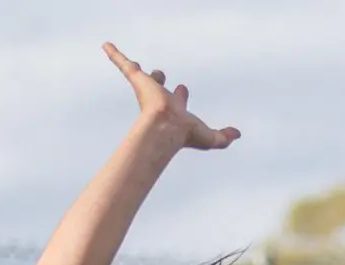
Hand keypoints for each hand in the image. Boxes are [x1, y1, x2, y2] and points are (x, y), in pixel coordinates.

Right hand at [104, 43, 239, 151]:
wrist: (165, 126)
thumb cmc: (185, 134)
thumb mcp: (210, 138)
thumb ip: (224, 137)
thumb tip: (238, 135)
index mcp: (174, 109)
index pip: (177, 99)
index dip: (180, 95)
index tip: (183, 89)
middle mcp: (160, 98)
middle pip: (159, 86)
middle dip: (159, 81)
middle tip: (161, 75)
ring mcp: (147, 88)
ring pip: (140, 74)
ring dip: (134, 69)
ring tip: (130, 63)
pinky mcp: (136, 79)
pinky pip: (123, 63)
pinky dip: (114, 54)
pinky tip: (106, 45)